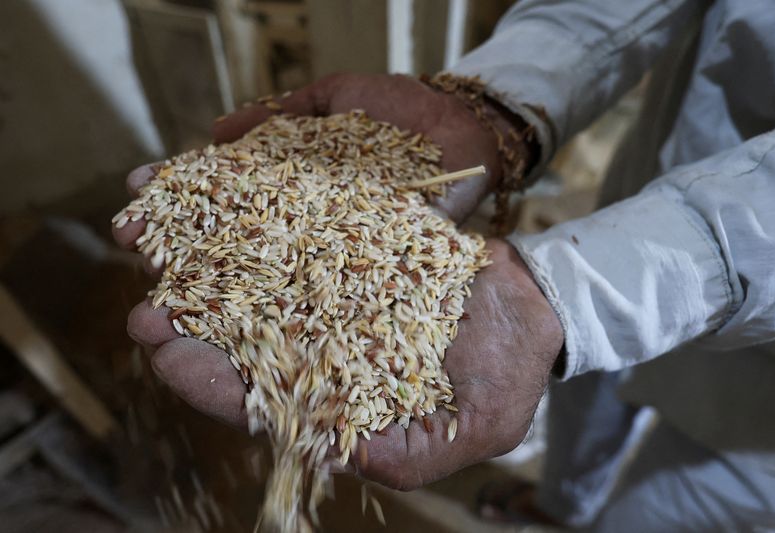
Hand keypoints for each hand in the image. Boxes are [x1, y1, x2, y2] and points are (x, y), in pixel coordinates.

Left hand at [114, 73, 559, 489]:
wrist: (532, 305)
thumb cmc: (508, 372)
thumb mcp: (475, 425)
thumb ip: (413, 451)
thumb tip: (346, 456)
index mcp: (339, 400)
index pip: (262, 400)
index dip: (211, 384)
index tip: (166, 358)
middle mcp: (323, 348)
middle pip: (239, 342)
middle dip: (188, 328)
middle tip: (142, 311)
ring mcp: (331, 295)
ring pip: (254, 281)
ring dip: (203, 265)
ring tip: (155, 244)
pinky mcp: (347, 248)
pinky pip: (293, 232)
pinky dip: (252, 216)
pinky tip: (215, 195)